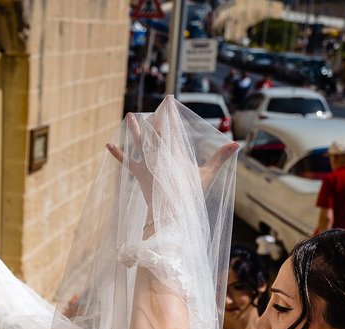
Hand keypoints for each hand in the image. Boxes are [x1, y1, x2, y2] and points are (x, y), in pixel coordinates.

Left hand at [105, 112, 238, 202]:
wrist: (172, 213)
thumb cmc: (190, 195)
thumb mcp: (207, 175)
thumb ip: (220, 158)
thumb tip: (236, 144)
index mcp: (176, 152)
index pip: (172, 127)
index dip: (170, 112)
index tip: (168, 99)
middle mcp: (160, 154)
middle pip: (155, 131)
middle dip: (155, 117)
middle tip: (155, 106)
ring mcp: (148, 163)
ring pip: (139, 142)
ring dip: (134, 129)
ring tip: (129, 116)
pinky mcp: (139, 173)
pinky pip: (126, 161)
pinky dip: (117, 153)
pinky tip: (108, 145)